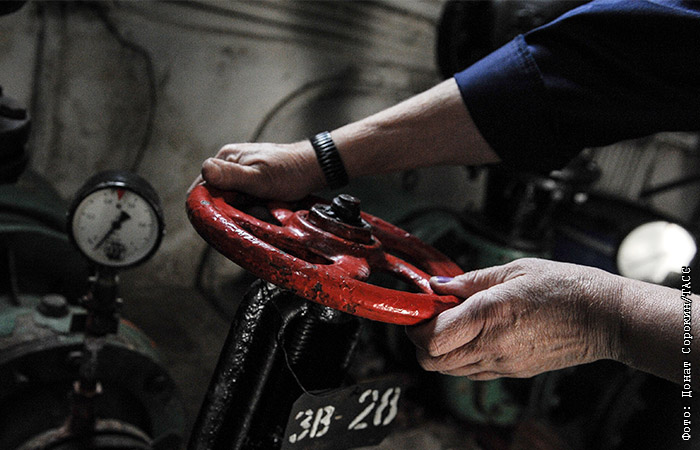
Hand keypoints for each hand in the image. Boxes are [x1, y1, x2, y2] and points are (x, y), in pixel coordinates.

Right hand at [189, 141, 323, 200]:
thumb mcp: (259, 177)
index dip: (212, 206)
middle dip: (237, 210)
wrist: (314, 169)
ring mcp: (241, 178)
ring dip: (250, 211)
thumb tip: (205, 170)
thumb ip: (232, 176)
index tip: (231, 213)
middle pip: (219, 200)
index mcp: (225, 159)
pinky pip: (247, 205)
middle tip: (259, 207)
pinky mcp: (252, 187)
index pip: (201, 189)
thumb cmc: (290, 170)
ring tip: (268, 206)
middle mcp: (230, 167)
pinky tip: (270, 206)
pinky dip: (258, 209)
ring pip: (235, 205)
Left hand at [406, 258, 621, 379]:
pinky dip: (460, 358)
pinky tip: (473, 336)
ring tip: (453, 324)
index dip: (417, 324)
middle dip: (421, 340)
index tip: (421, 307)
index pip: (432, 337)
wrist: (604, 317)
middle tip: (431, 317)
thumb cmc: (564, 286)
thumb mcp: (515, 270)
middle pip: (431, 361)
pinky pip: (472, 373)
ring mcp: (502, 363)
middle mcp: (491, 345)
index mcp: (489, 314)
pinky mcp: (513, 372)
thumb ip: (471, 280)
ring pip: (448, 370)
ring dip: (439, 351)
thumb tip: (439, 285)